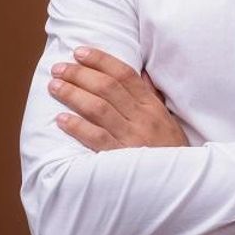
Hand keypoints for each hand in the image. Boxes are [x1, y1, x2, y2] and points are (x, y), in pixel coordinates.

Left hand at [49, 46, 188, 150]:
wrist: (179, 183)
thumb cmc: (170, 150)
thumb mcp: (166, 120)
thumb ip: (152, 96)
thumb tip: (141, 73)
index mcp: (152, 106)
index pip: (125, 75)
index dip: (101, 60)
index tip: (80, 52)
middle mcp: (142, 118)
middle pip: (107, 88)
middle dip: (80, 74)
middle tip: (59, 68)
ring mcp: (131, 137)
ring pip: (98, 108)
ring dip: (73, 95)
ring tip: (55, 86)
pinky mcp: (120, 158)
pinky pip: (96, 138)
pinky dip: (77, 127)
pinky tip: (61, 119)